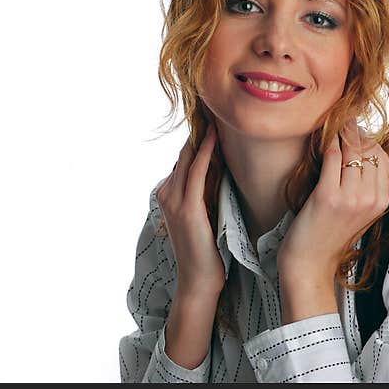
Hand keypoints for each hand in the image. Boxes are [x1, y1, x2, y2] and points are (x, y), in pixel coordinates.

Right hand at [155, 124, 225, 295]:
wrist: (199, 282)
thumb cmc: (208, 251)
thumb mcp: (205, 215)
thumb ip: (207, 192)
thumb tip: (222, 169)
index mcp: (169, 194)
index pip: (185, 158)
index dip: (199, 137)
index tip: (214, 116)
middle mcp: (167, 193)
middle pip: (184, 153)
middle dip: (199, 130)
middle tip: (215, 106)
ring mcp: (174, 201)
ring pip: (188, 158)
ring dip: (203, 135)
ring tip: (216, 113)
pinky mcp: (187, 209)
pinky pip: (196, 172)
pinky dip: (205, 153)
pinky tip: (214, 138)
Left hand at [277, 117, 388, 278]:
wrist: (311, 263)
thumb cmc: (330, 235)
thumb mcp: (359, 213)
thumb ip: (365, 187)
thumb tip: (360, 152)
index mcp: (380, 202)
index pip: (382, 158)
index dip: (369, 140)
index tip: (355, 132)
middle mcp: (369, 199)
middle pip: (369, 150)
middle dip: (356, 133)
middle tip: (343, 124)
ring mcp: (350, 198)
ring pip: (352, 150)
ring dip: (342, 134)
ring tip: (333, 127)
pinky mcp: (328, 196)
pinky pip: (332, 157)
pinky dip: (328, 143)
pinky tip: (322, 140)